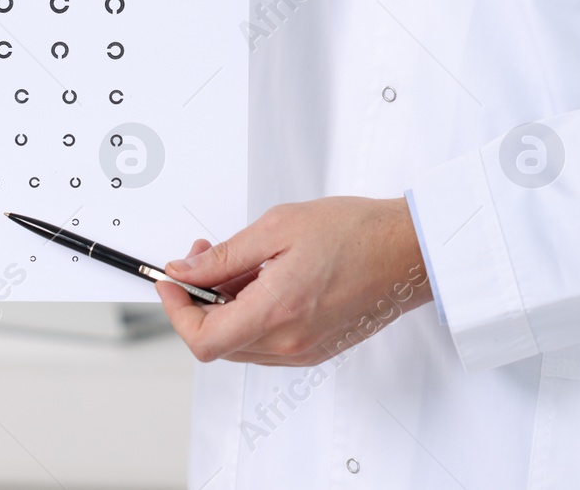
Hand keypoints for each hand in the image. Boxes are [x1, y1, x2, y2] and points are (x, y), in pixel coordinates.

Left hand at [156, 197, 433, 365]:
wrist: (408, 251)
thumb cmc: (357, 233)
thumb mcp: (278, 228)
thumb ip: (225, 256)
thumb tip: (185, 272)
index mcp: (276, 313)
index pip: (202, 339)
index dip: (175, 311)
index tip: (170, 282)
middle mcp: (288, 344)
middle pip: (217, 343)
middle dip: (198, 303)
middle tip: (202, 259)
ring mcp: (304, 351)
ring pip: (239, 344)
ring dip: (224, 310)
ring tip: (239, 266)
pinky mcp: (316, 349)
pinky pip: (265, 344)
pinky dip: (250, 316)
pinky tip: (262, 282)